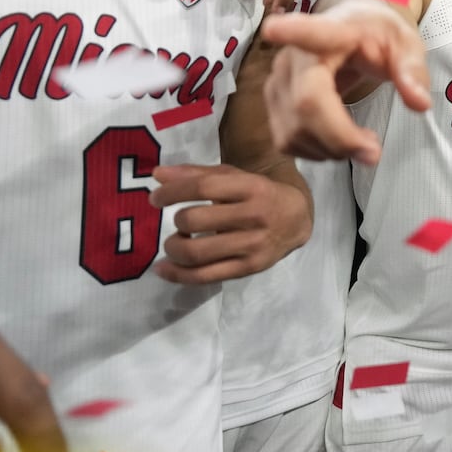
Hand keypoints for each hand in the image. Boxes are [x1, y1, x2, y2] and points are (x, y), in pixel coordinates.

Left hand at [149, 165, 312, 283]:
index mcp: (250, 187)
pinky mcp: (248, 268)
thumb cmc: (258, 193)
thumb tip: (157, 175)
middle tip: (177, 223)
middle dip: (176, 222)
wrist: (296, 219)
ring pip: (196, 252)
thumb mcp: (234, 177)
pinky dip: (176, 274)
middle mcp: (254, 216)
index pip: (203, 187)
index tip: (155, 199)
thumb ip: (196, 174)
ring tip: (176, 242)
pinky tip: (163, 268)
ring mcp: (252, 245)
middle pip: (195, 220)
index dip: (172, 192)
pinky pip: (204, 276)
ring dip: (173, 247)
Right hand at [260, 3, 430, 162]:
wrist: (349, 25)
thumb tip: (420, 104)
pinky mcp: (272, 102)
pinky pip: (287, 140)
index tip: (274, 28)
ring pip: (293, 131)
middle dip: (341, 138)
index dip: (292, 32)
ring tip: (361, 142)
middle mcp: (295, 54)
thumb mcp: (405, 44)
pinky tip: (338, 141)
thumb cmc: (376, 33)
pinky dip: (315, 151)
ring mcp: (278, 79)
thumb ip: (413, 72)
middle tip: (374, 151)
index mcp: (332, 32)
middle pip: (306, 106)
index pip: (310, 31)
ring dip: (330, 149)